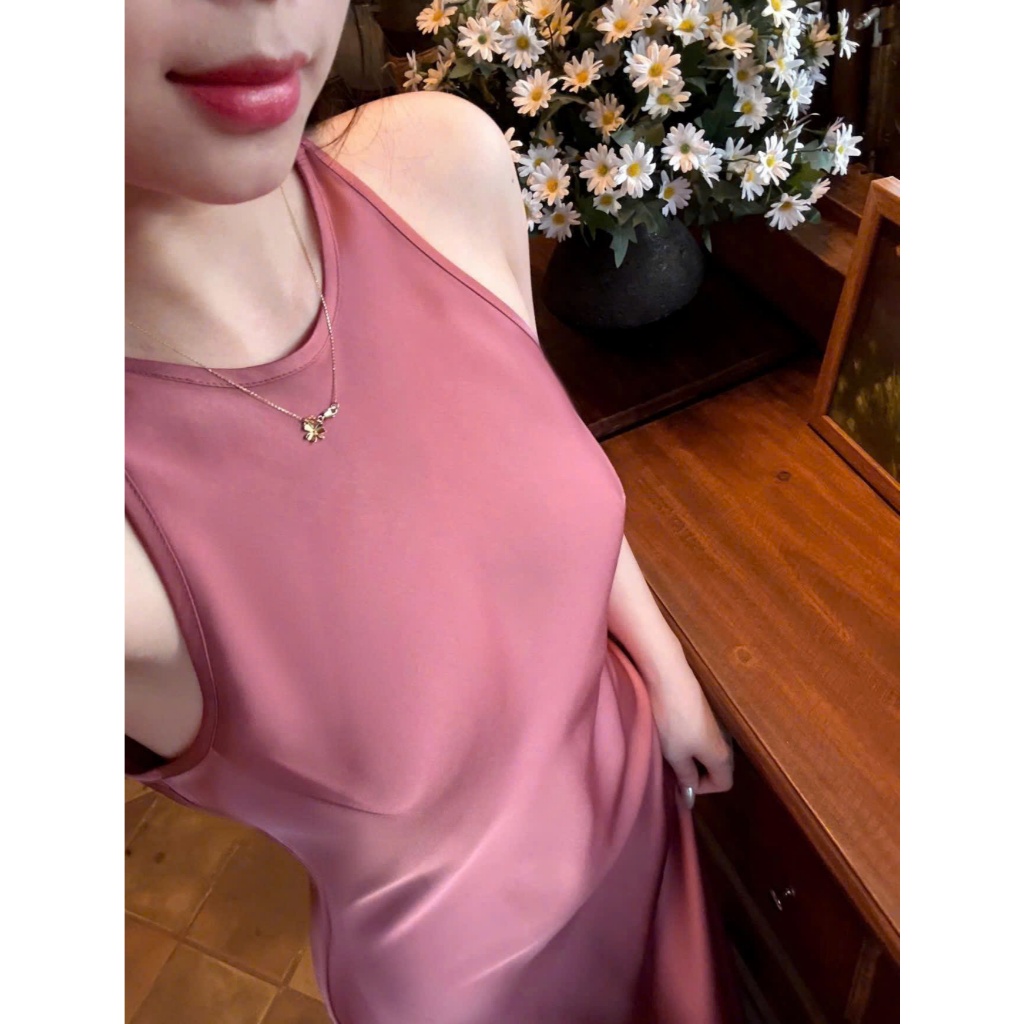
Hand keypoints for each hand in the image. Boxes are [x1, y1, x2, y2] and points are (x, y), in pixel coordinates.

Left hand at [647, 655, 734, 807]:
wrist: (669, 677)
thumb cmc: (672, 721)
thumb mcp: (675, 754)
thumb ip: (686, 775)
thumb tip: (691, 790)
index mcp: (722, 756)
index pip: (724, 784)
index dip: (703, 789)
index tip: (681, 781)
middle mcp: (726, 740)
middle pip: (718, 767)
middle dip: (697, 773)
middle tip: (673, 767)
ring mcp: (718, 723)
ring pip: (709, 749)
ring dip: (692, 755)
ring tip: (670, 748)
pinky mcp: (707, 710)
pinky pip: (704, 734)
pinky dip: (691, 739)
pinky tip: (672, 730)